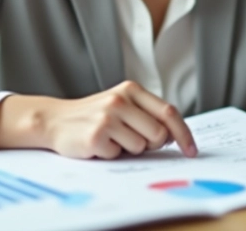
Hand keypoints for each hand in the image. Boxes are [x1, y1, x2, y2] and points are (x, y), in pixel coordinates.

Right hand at [0, 80, 197, 159]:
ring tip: (111, 139)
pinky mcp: (96, 136)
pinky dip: (111, 154)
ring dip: (128, 149)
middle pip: (159, 134)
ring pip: (141, 147)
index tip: (191, 150)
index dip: (184, 134)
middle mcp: (120, 100)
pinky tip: (98, 144)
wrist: (55, 120)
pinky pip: (119, 155)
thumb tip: (174, 136)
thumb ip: (147, 114)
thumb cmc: (94, 115)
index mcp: (131, 89)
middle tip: (131, 140)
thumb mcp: (122, 105)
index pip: (169, 112)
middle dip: (151, 144)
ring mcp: (107, 117)